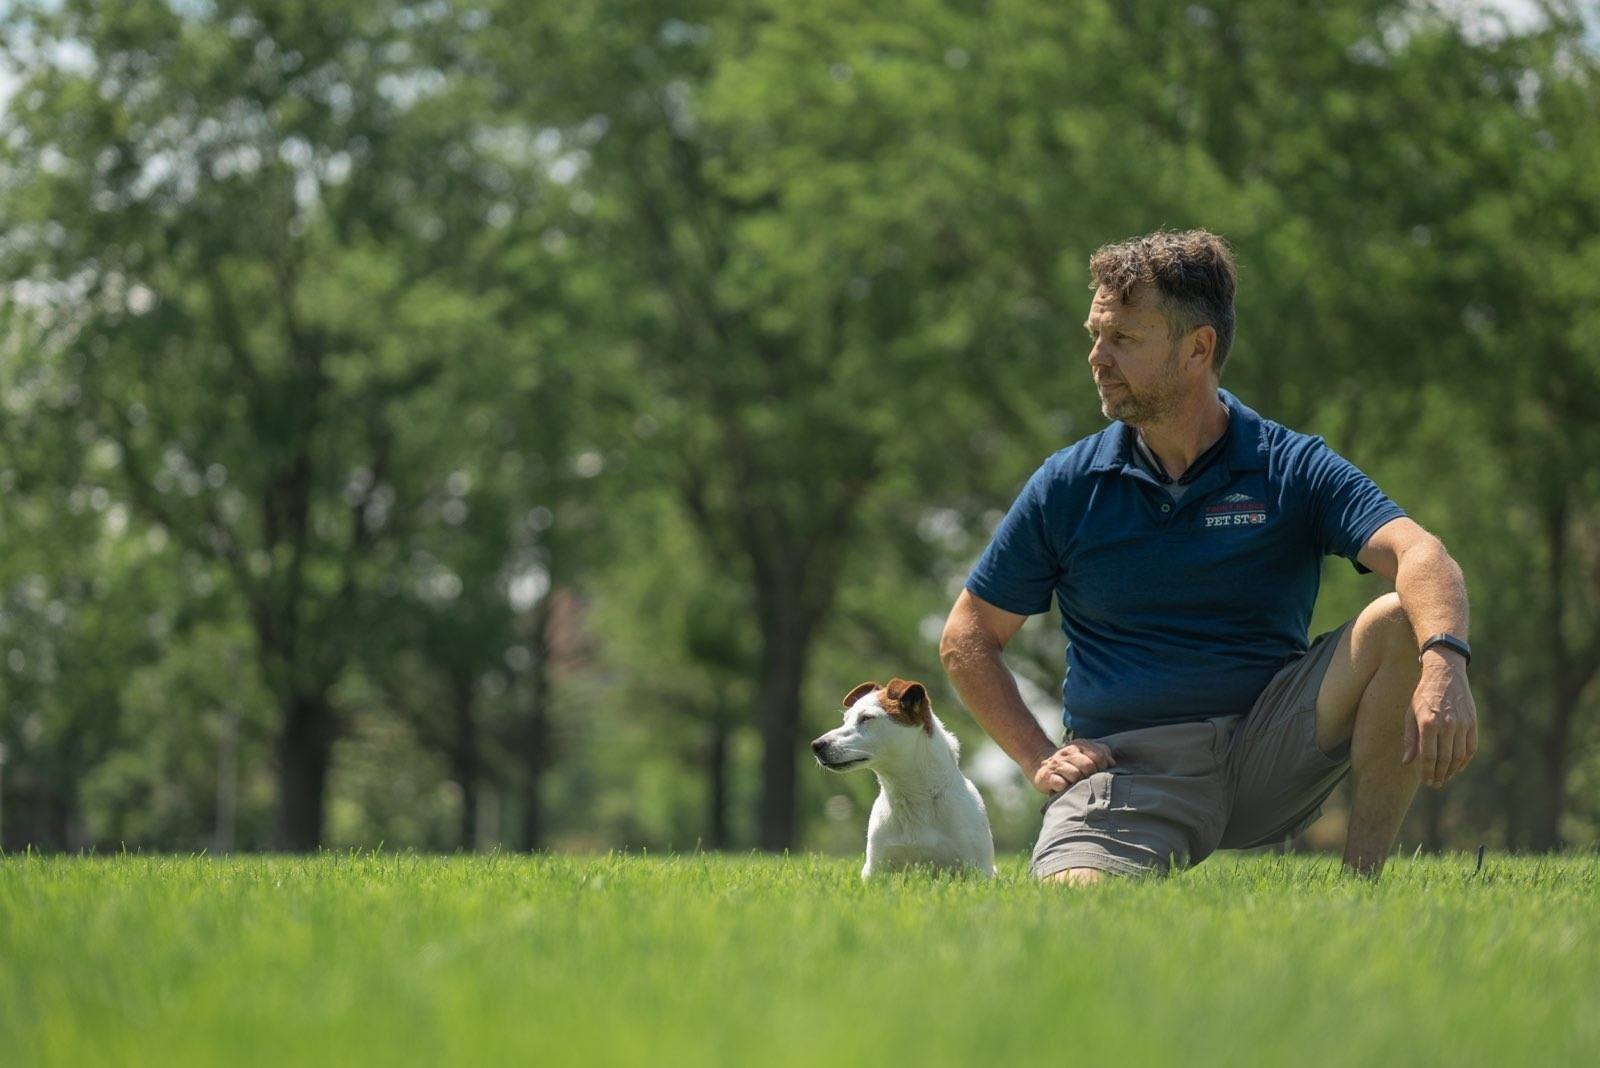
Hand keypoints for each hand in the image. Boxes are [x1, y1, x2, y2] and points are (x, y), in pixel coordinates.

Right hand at [1028, 739, 1114, 794]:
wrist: (1039, 760)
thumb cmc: (1069, 760)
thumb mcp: (1084, 751)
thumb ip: (1101, 752)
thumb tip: (1112, 762)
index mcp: (1079, 745)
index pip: (1098, 755)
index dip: (1103, 766)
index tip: (1099, 771)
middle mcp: (1067, 753)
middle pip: (1088, 766)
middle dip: (1091, 776)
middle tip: (1087, 779)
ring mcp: (1057, 765)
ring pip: (1075, 775)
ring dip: (1078, 783)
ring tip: (1076, 784)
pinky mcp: (1047, 777)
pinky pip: (1061, 784)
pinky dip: (1065, 788)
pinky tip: (1065, 788)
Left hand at [1404, 650, 1478, 787]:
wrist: (1445, 673)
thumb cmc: (1423, 695)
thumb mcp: (1410, 714)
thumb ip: (1410, 739)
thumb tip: (1408, 762)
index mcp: (1428, 723)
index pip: (1429, 756)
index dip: (1427, 772)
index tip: (1427, 781)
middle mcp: (1446, 725)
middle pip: (1445, 759)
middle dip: (1440, 774)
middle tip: (1436, 784)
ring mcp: (1462, 724)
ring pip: (1459, 756)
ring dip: (1452, 770)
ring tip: (1445, 777)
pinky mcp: (1472, 722)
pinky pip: (1470, 748)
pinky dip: (1465, 760)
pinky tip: (1457, 766)